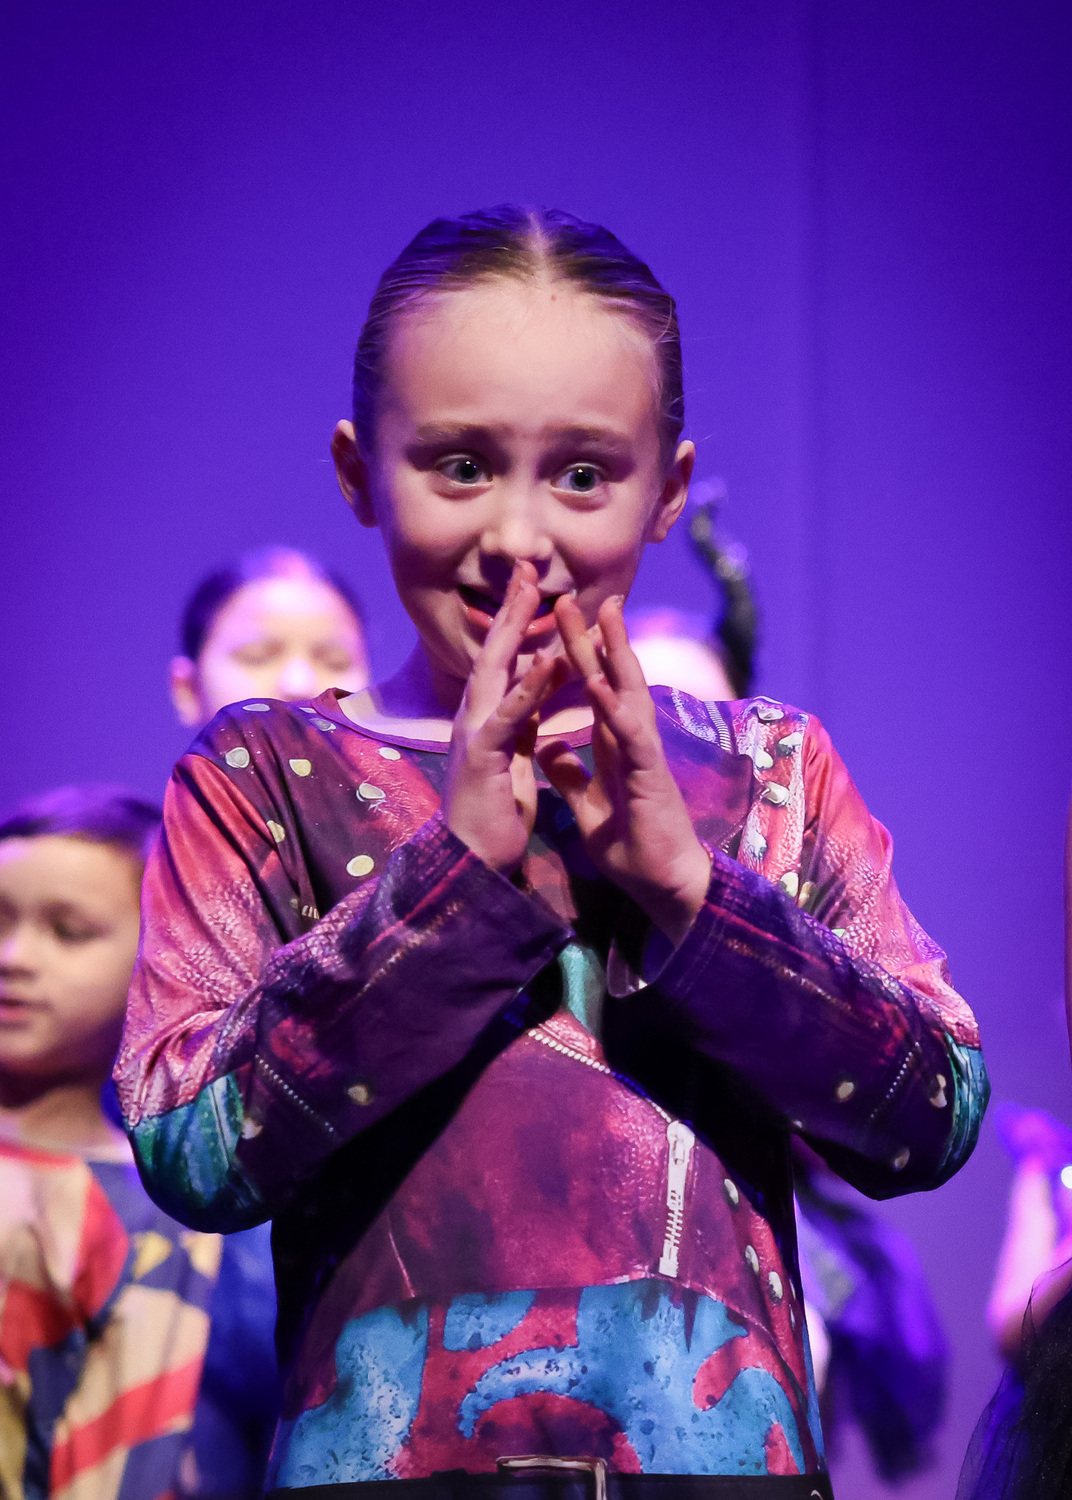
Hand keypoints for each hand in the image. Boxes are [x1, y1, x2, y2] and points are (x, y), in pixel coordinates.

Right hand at [444, 562, 568, 873]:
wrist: (473, 862)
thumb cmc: (492, 816)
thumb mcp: (513, 760)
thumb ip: (521, 724)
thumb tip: (533, 694)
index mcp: (487, 718)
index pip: (504, 660)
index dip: (516, 621)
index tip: (532, 585)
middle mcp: (475, 717)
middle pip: (494, 651)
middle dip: (510, 607)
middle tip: (526, 564)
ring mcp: (475, 733)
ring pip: (496, 671)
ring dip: (513, 629)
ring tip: (531, 590)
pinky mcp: (485, 756)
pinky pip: (510, 715)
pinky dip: (528, 686)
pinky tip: (545, 659)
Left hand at [535, 595, 710, 945]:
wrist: (664, 887)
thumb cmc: (634, 849)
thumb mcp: (588, 807)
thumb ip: (570, 775)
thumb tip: (547, 746)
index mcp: (616, 747)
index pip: (595, 690)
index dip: (578, 657)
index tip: (560, 622)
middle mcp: (633, 742)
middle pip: (612, 679)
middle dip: (595, 638)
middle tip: (576, 595)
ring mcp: (645, 755)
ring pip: (629, 694)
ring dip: (614, 655)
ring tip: (601, 614)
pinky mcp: (650, 777)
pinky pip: (631, 736)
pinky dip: (615, 708)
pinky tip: (601, 683)